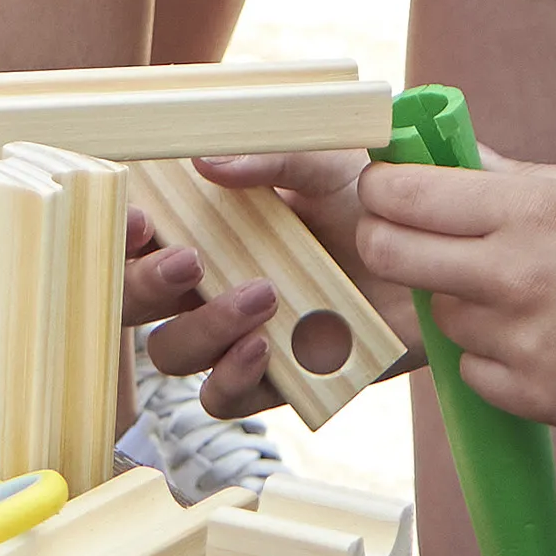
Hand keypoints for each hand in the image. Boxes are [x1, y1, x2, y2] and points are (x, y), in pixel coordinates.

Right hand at [126, 150, 376, 420]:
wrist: (436, 253)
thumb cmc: (371, 197)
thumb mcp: (327, 160)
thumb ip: (271, 157)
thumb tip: (206, 162)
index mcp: (205, 222)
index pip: (135, 234)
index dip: (119, 233)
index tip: (141, 219)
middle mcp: (207, 280)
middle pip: (135, 301)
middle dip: (144, 286)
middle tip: (188, 261)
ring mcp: (235, 331)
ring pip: (172, 351)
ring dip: (201, 329)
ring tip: (261, 297)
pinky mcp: (273, 376)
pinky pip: (222, 398)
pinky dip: (230, 378)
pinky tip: (263, 349)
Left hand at [350, 152, 555, 436]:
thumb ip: (517, 177)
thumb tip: (454, 158)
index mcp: (532, 211)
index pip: (409, 195)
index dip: (380, 187)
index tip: (381, 186)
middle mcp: (515, 276)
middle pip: (392, 255)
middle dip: (383, 240)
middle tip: (397, 235)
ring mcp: (521, 343)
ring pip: (438, 314)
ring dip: (455, 300)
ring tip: (514, 293)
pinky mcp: (534, 397)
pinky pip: (472, 370)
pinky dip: (489, 356)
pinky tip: (538, 340)